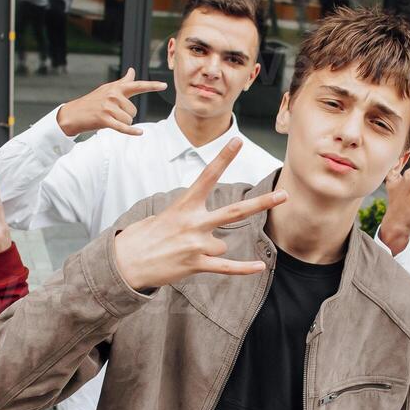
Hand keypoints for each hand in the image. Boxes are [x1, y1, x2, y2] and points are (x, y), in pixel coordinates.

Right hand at [55, 67, 166, 137]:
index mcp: (116, 88)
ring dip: (123, 123)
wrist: (74, 114)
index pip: (137, 85)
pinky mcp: (104, 119)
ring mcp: (109, 107)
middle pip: (134, 110)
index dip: (152, 85)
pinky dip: (131, 131)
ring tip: (110, 119)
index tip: (164, 85)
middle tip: (112, 114)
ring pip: (129, 120)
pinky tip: (139, 132)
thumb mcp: (108, 89)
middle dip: (126, 115)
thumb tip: (132, 71)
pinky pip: (123, 127)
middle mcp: (113, 95)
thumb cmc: (93, 101)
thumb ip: (123, 82)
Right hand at [112, 138, 285, 290]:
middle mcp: (193, 223)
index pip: (208, 176)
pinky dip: (243, 268)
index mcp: (184, 205)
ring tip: (185, 250)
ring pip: (222, 243)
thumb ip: (191, 217)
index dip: (224, 157)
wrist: (126, 262)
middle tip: (284, 195)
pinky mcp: (196, 265)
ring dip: (210, 248)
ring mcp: (196, 244)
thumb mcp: (165, 215)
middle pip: (235, 212)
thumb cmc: (145, 237)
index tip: (238, 141)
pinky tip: (259, 266)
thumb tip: (215, 233)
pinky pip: (226, 267)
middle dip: (262, 203)